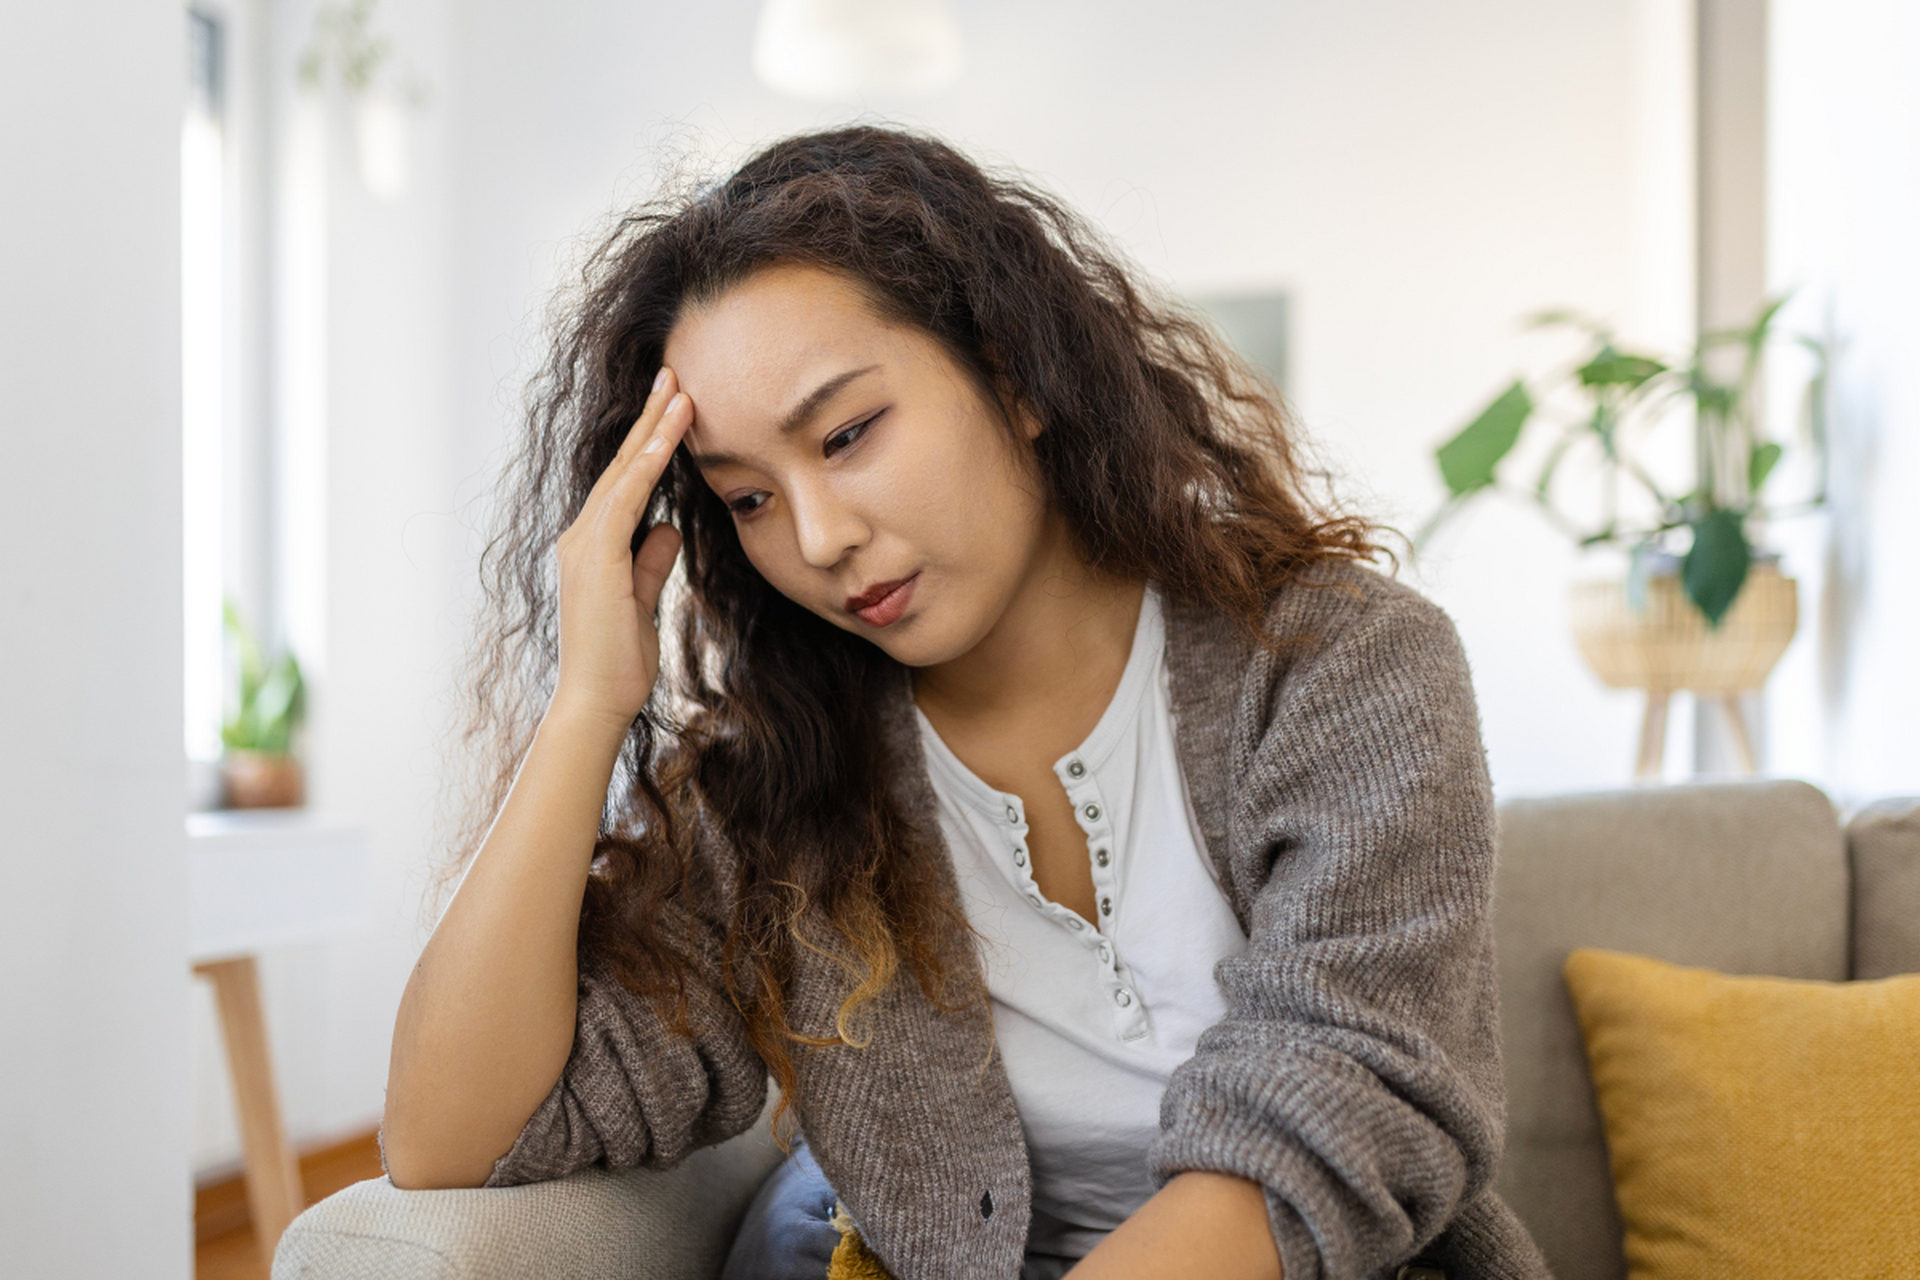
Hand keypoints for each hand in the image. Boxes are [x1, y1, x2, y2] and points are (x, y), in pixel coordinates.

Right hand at [548, 368, 691, 735]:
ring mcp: (583, 544)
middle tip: (674, 374)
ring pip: (624, 473)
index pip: (626, 481)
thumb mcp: (644, 600)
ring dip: (653, 430)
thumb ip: (651, 563)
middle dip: (649, 418)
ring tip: (680, 390)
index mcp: (593, 545)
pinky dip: (646, 467)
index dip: (650, 442)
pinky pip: (625, 500)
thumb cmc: (620, 660)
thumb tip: (669, 530)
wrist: (596, 701)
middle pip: (621, 465)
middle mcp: (581, 536)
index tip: (675, 404)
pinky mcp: (595, 557)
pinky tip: (667, 439)